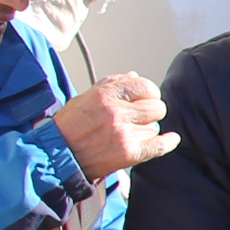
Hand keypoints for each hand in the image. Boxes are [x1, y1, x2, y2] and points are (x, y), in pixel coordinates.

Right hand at [50, 72, 178, 177]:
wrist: (58, 154)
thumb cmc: (70, 125)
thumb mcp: (86, 97)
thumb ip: (111, 84)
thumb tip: (135, 76)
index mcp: (106, 94)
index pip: (145, 87)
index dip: (149, 93)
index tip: (146, 98)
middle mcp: (117, 112)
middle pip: (156, 107)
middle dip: (151, 110)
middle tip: (141, 116)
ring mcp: (124, 133)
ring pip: (154, 127)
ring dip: (147, 129)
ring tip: (130, 132)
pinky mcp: (128, 153)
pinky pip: (159, 145)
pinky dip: (168, 142)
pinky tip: (171, 139)